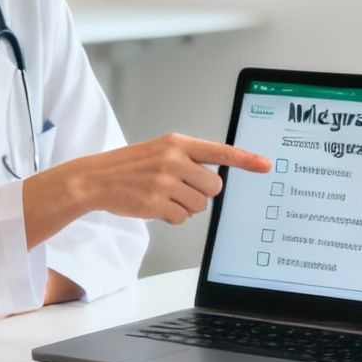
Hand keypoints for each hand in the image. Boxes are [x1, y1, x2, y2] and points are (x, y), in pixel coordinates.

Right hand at [37, 134, 270, 226]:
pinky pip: (181, 218)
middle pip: (214, 187)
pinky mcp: (157, 203)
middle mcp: (173, 160)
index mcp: (177, 143)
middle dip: (202, 193)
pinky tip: (155, 205)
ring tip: (164, 196)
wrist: (94, 179)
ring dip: (186, 207)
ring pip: (200, 205)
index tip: (266, 165)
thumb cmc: (129, 166)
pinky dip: (172, 216)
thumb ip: (187, 158)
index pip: (220, 151)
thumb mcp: (160, 151)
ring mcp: (165, 182)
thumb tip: (216, 177)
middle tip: (182, 189)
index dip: (246, 160)